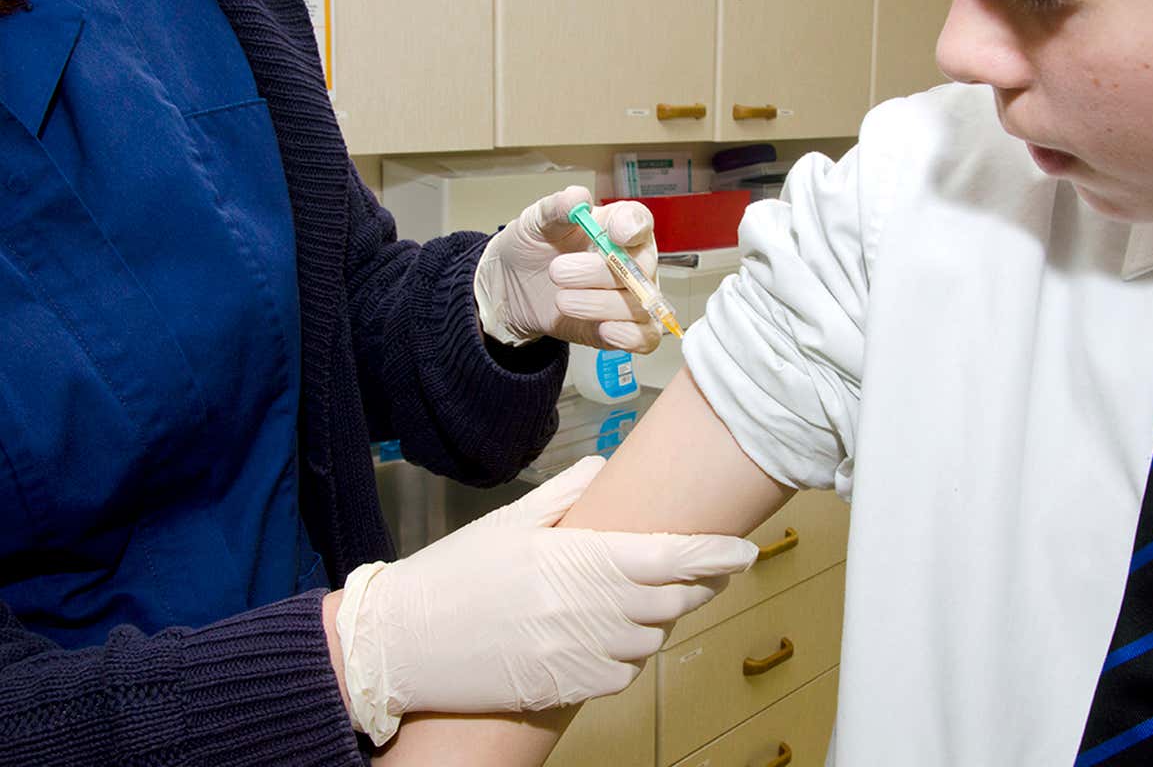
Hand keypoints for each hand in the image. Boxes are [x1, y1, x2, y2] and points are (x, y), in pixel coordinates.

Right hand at [335, 456, 757, 745]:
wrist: (406, 642)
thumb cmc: (456, 574)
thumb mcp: (510, 521)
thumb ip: (566, 493)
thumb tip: (605, 467)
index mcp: (579, 561)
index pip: (670, 558)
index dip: (716, 555)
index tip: (744, 549)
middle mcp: (589, 612)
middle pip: (674, 599)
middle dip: (698, 583)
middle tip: (702, 567)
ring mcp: (581, 656)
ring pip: (654, 639)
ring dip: (661, 617)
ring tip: (642, 597)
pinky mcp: (569, 688)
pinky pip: (625, 673)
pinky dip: (630, 653)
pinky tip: (612, 633)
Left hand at [474, 186, 660, 352]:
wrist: (515, 286)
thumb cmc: (535, 246)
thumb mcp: (537, 221)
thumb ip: (556, 208)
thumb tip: (576, 198)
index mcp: (617, 226)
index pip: (640, 221)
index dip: (633, 227)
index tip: (614, 233)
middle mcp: (632, 261)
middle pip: (641, 267)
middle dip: (600, 272)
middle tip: (558, 271)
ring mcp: (631, 296)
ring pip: (639, 304)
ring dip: (599, 304)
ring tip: (561, 300)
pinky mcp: (624, 329)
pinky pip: (644, 337)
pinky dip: (627, 334)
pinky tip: (603, 329)